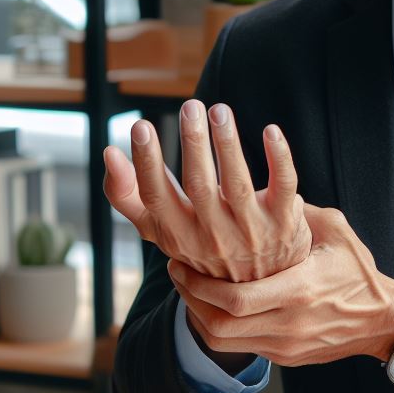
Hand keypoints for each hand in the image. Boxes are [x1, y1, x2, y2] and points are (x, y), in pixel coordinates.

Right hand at [103, 101, 310, 282]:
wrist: (261, 287)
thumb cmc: (203, 245)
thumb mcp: (160, 229)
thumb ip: (128, 196)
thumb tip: (108, 152)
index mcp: (180, 235)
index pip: (158, 198)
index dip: (147, 163)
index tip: (141, 125)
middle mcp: (215, 236)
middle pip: (200, 186)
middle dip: (193, 143)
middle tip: (191, 105)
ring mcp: (253, 232)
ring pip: (238, 183)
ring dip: (228, 143)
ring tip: (219, 110)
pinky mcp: (285, 222)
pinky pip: (284, 185)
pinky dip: (279, 157)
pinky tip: (270, 130)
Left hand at [166, 204, 393, 364]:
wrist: (383, 321)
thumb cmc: (359, 272)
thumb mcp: (335, 232)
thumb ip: (298, 211)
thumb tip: (262, 187)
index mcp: (299, 291)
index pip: (234, 299)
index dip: (198, 284)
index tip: (180, 261)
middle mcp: (288, 323)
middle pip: (219, 325)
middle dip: (189, 300)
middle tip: (176, 273)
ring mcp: (286, 345)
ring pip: (224, 341)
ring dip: (199, 316)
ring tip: (189, 290)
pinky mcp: (285, 356)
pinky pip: (241, 346)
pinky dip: (221, 327)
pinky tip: (214, 305)